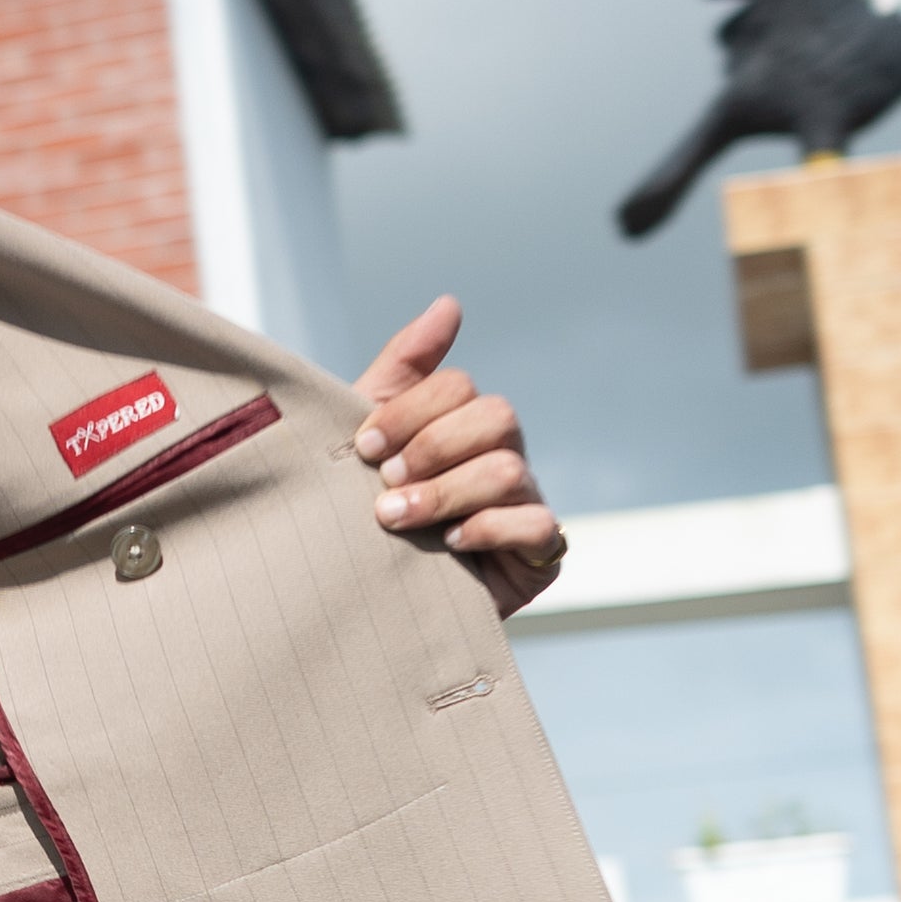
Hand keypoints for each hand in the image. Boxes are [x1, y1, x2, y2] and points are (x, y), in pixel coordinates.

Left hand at [352, 295, 564, 620]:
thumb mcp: (369, 436)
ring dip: (445, 492)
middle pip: (497, 417)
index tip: (361, 447)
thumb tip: (449, 303)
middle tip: (382, 482)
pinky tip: (450, 543)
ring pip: (509, 470)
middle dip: (431, 447)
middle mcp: (501, 455)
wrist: (365, 598)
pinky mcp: (539, 553)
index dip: (409, 411)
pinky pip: (540, 525)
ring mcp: (525, 502)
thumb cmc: (365, 510)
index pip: (459, 387)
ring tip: (394, 518)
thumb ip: (403, 369)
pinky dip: (491, 528)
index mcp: (461, 423)